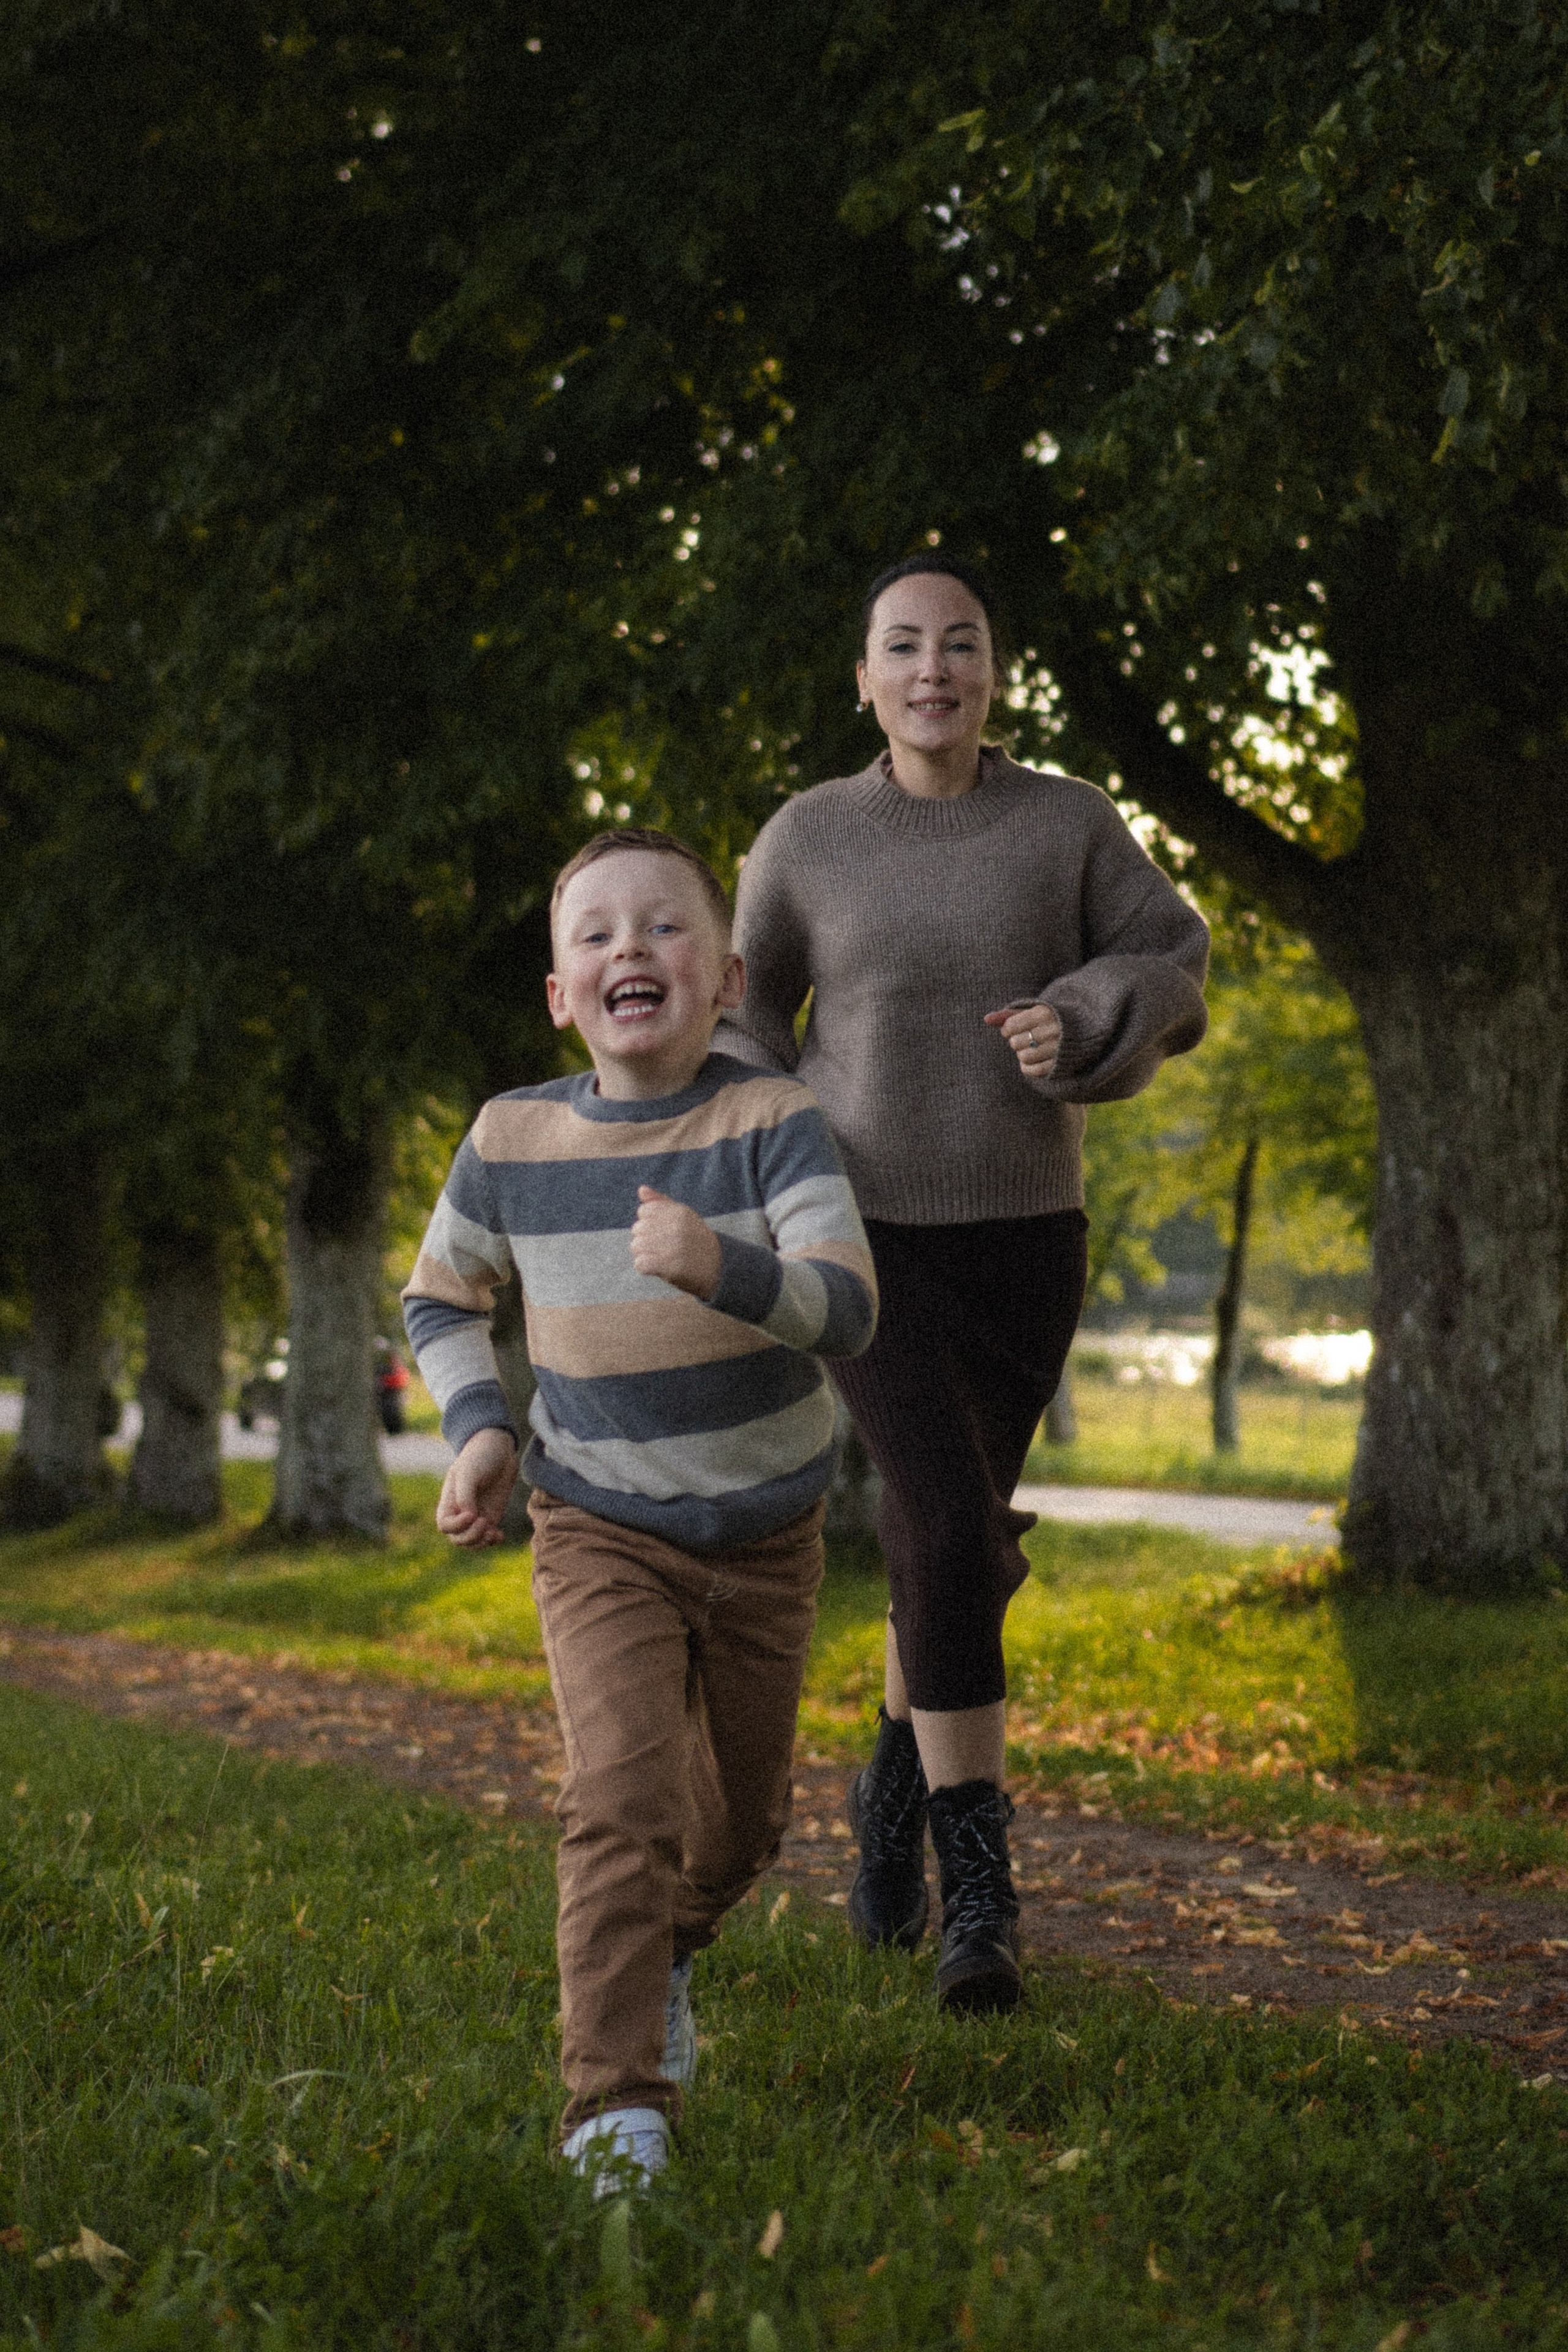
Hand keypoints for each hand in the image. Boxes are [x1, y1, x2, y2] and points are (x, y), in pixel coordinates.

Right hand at [436, 1426, 518, 1547]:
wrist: (499, 1449)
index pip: (444, 1525)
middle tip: (485, 1522)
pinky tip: (499, 1534)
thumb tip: (469, 1517)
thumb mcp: (469, 1472)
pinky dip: (492, 1540)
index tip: (472, 1514)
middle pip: (457, 1538)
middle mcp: (460, 1512)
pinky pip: (487, 1537)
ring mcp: (476, 1516)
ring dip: (481, 1542)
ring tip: (493, 1532)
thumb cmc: (479, 1457)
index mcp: (449, 1500)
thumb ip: (465, 1495)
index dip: (456, 1526)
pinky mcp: (490, 1517)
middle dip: (470, 1537)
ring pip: (472, 1542)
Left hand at [631, 1186, 722, 1299]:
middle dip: (644, 1238)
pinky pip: (640, 1264)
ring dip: (643, 1253)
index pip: (644, 1211)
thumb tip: (641, 1189)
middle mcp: (677, 1227)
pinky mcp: (670, 1267)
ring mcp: (674, 1247)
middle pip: (637, 1228)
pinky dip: (645, 1267)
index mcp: (680, 1212)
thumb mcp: (682, 1216)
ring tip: (658, 1256)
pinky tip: (657, 1267)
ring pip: (636, 1246)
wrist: (715, 1267)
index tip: (660, 1230)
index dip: (648, 1222)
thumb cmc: (694, 1239)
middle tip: (660, 1246)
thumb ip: (661, 1202)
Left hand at [984, 1001, 1061, 1079]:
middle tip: (1025, 1039)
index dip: (1007, 1029)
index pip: (1011, 1025)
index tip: (1013, 1029)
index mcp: (1044, 1013)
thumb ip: (1008, 1015)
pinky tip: (1032, 1060)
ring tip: (1030, 1048)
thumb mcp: (1031, 1012)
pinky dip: (1027, 1067)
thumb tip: (986, 1019)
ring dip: (1022, 1054)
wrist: (1080, 1031)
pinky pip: (1032, 1071)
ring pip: (1023, 1057)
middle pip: (1015, 1042)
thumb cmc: (1047, 1021)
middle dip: (1016, 1041)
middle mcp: (1052, 1030)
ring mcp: (1057, 1049)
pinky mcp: (1058, 1065)